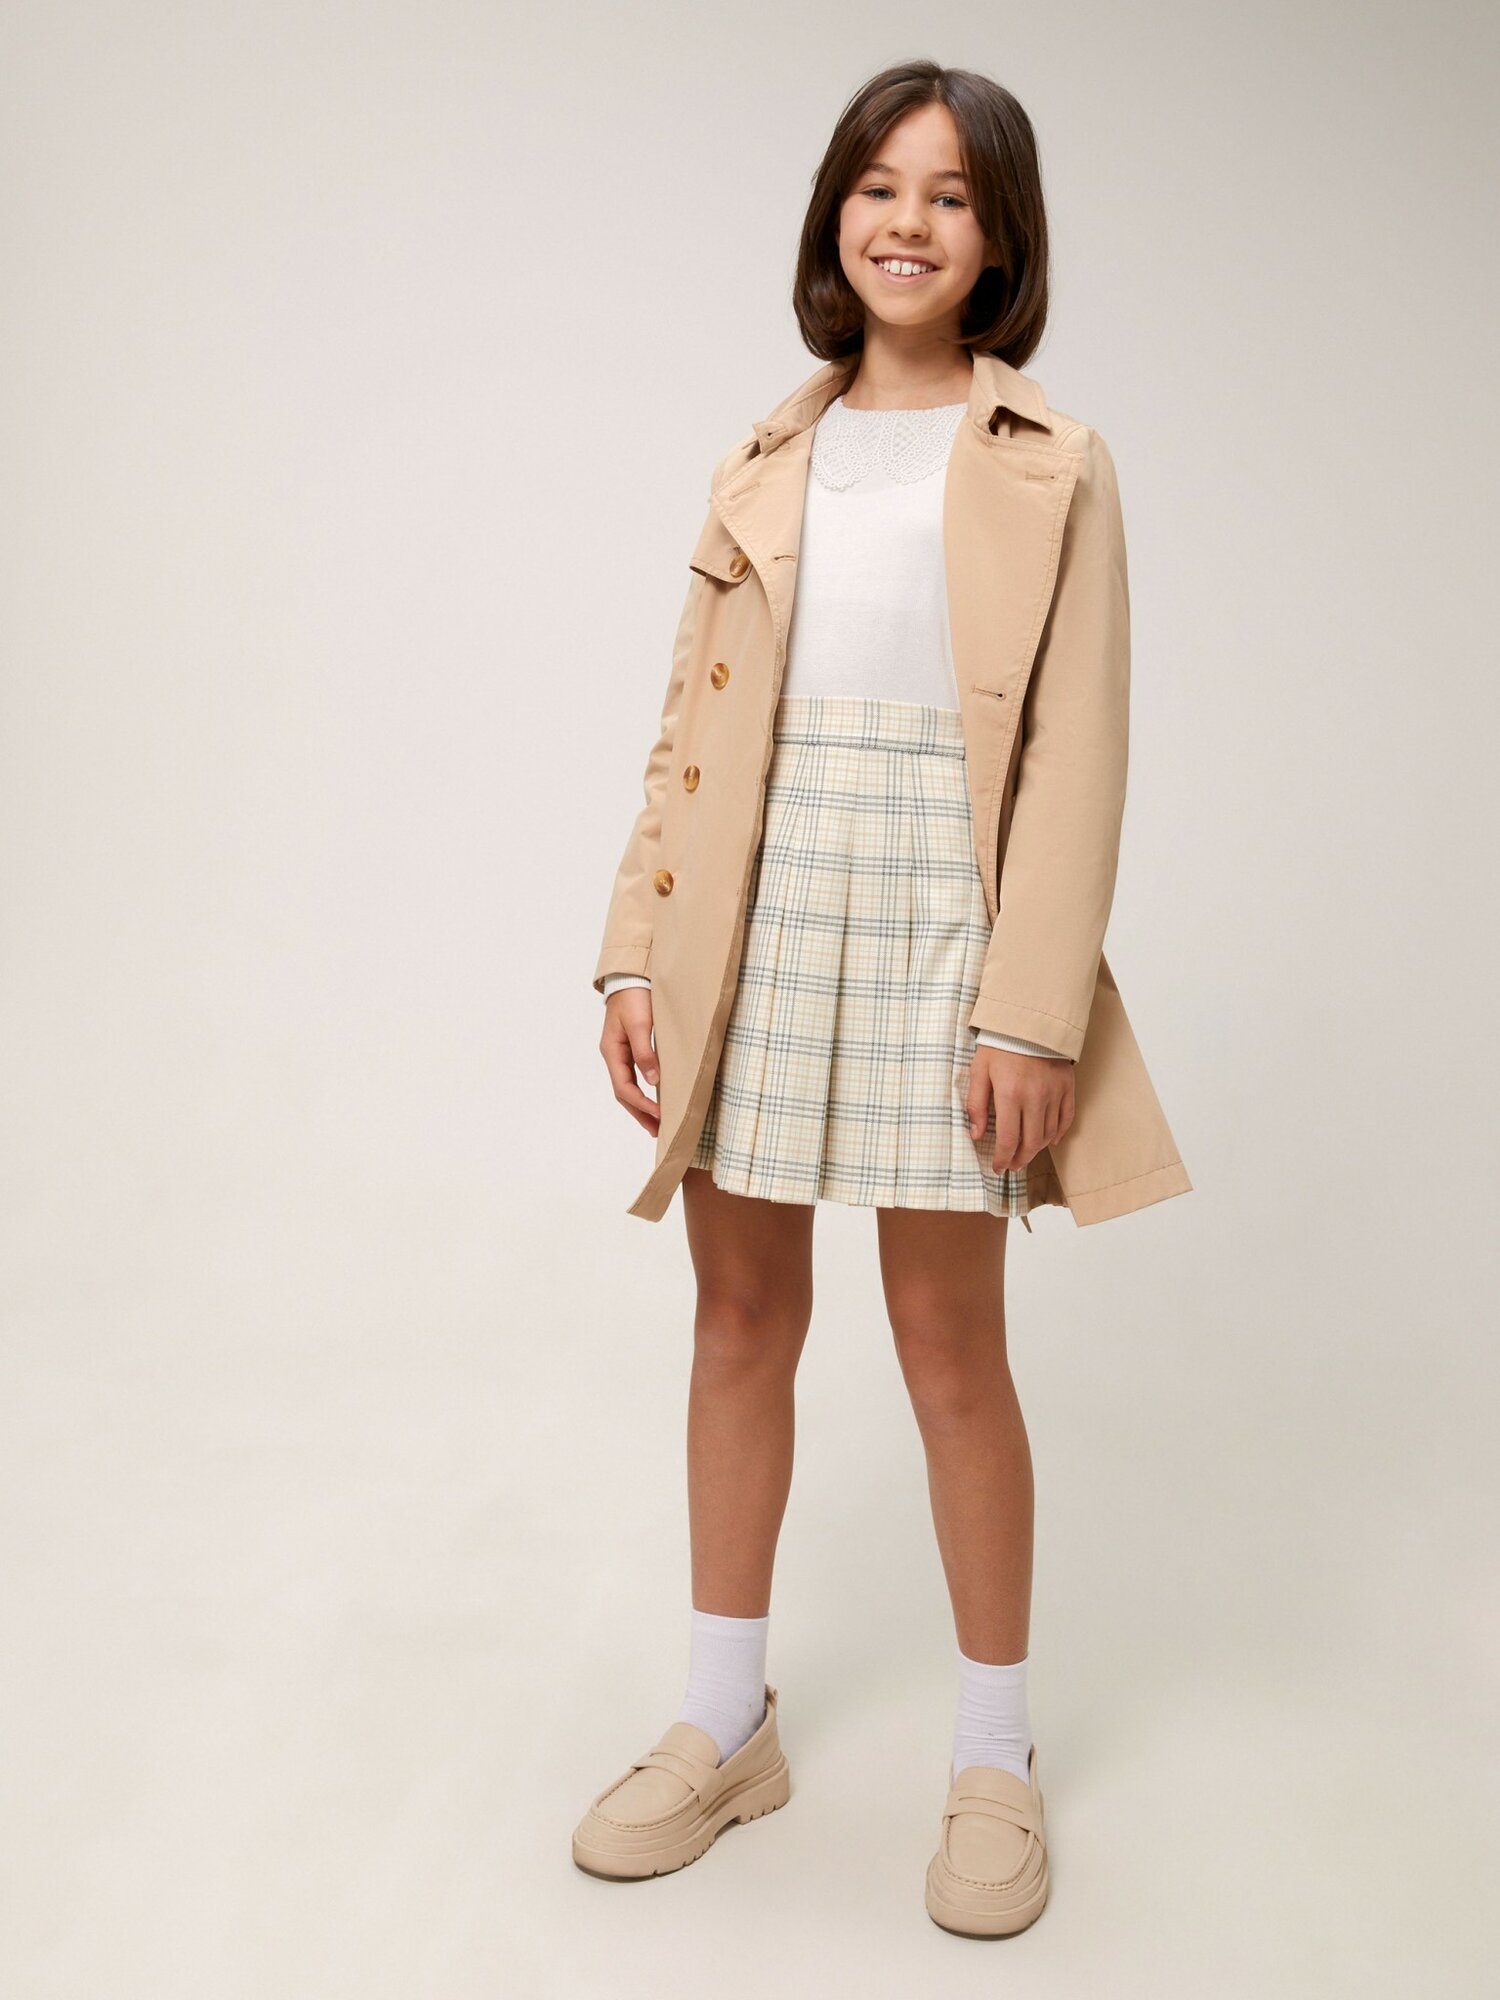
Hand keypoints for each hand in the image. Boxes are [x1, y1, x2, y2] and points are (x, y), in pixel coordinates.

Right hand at [601, 987, 661, 1135]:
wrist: (630, 975)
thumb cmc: (634, 997)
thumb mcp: (641, 1024)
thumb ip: (645, 1052)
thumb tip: (653, 1081)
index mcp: (612, 1052)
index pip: (624, 1088)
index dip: (641, 1104)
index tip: (660, 1114)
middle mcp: (613, 1055)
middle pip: (624, 1093)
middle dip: (640, 1113)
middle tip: (658, 1131)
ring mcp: (620, 1053)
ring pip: (628, 1087)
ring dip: (641, 1106)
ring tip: (656, 1123)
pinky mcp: (629, 1048)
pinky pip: (634, 1076)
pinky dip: (643, 1091)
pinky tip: (654, 1097)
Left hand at [966, 1045, 1074, 1174]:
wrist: (1030, 1019)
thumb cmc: (999, 1045)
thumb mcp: (979, 1070)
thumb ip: (976, 1104)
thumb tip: (976, 1135)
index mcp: (1010, 1095)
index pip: (1008, 1140)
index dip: (1002, 1159)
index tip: (997, 1167)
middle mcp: (1035, 1098)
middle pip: (1031, 1143)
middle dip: (1020, 1160)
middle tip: (1011, 1165)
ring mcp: (1054, 1093)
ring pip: (1049, 1134)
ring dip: (1036, 1149)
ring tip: (1025, 1153)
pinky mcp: (1067, 1086)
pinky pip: (1066, 1118)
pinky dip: (1058, 1133)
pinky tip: (1049, 1140)